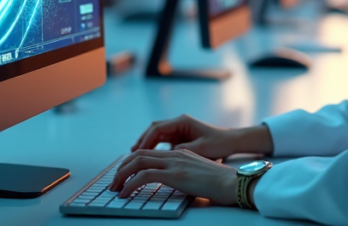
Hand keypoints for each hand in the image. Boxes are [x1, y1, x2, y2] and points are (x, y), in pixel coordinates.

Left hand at [109, 149, 237, 204]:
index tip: (124, 175)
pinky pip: (144, 176)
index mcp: (180, 153)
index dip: (132, 162)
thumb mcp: (198, 174)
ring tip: (114, 188)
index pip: (148, 153)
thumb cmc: (221, 183)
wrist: (234, 183)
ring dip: (121, 175)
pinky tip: (124, 193)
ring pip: (138, 162)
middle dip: (122, 168)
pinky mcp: (175, 174)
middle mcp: (175, 154)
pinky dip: (130, 184)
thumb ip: (184, 174)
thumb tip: (173, 183)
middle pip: (139, 155)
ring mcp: (175, 163)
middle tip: (113, 183)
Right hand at [131, 115, 273, 159]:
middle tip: (131, 155)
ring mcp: (179, 129)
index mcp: (182, 121)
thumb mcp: (200, 149)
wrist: (232, 141)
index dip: (145, 140)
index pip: (157, 129)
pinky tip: (149, 158)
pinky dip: (154, 148)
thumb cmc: (219, 143)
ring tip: (135, 157)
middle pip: (153, 130)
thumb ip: (182, 150)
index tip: (137, 152)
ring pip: (156, 135)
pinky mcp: (180, 136)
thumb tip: (165, 156)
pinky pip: (162, 141)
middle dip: (142, 142)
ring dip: (146, 145)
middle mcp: (179, 122)